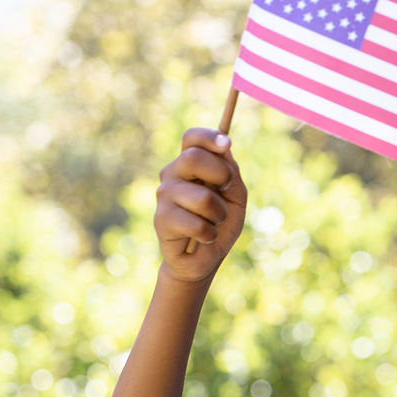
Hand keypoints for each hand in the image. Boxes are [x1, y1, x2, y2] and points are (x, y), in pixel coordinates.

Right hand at [154, 128, 247, 282]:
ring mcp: (164, 196)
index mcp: (189, 164)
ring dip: (218, 215)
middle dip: (220, 175)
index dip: (208, 137)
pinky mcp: (162, 220)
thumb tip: (225, 149)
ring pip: (202, 198)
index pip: (191, 138)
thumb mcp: (234, 197)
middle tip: (225, 192)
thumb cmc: (218, 224)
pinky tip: (203, 237)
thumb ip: (231, 174)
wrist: (203, 260)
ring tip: (213, 223)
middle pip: (192, 158)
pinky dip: (210, 234)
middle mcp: (172, 174)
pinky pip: (197, 224)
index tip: (227, 143)